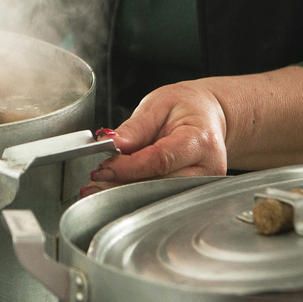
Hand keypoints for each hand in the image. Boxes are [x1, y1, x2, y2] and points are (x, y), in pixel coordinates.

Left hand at [84, 79, 229, 194]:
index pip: (160, 161)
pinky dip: (136, 194)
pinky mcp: (194, 193)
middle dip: (122, 184)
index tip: (102, 169)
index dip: (128, 168)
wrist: (209, 116)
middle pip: (158, 184)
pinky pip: (161, 197)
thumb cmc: (186, 107)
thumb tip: (111, 143)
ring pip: (158, 196)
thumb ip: (135, 128)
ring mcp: (204, 185)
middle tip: (93, 182)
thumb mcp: (158, 105)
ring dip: (125, 193)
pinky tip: (115, 190)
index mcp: (200, 140)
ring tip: (98, 188)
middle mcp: (207, 168)